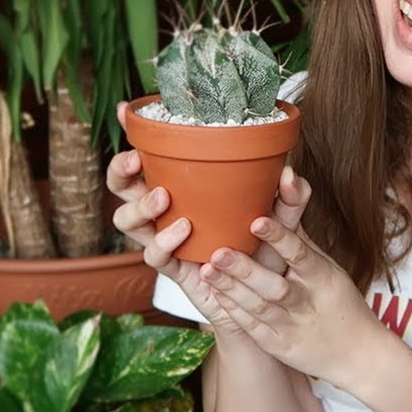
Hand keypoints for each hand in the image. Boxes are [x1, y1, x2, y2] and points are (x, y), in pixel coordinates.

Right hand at [108, 102, 311, 331]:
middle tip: (137, 161)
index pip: (149, 157)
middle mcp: (167, 212)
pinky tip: (183, 230)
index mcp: (184, 188)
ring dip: (139, 205)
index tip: (126, 112)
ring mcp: (166, 240)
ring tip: (163, 196)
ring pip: (126, 220)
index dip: (132, 136)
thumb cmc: (266, 250)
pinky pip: (154, 256)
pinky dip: (164, 241)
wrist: (264, 299)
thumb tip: (289, 173)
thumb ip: (290, 196)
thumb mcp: (283, 219)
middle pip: (121, 187)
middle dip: (120, 171)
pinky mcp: (174, 269)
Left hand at [197, 217, 386, 384]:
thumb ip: (301, 237)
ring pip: (259, 307)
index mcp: (323, 278)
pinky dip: (234, 310)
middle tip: (218, 250)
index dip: (279, 237)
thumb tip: (286, 193)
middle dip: (245, 269)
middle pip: (274, 285)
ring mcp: (292, 327)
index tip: (256, 221)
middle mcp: (308, 302)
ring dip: (231, 288)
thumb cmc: (340, 301)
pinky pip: (253, 327)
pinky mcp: (279, 346)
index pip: (300, 254)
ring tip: (207, 269)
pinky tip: (215, 294)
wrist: (357, 355)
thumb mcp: (328, 267)